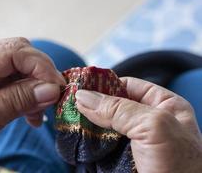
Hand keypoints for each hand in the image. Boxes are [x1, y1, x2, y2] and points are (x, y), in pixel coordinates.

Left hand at [0, 37, 64, 172]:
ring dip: (39, 87)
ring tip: (42, 110)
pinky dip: (32, 97)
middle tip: (54, 96)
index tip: (56, 86)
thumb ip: (16, 101)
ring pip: (22, 70)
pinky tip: (33, 116)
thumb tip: (52, 88)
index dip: (38, 64)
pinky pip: (19, 86)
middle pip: (19, 55)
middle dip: (41, 73)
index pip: (10, 51)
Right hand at [75, 77, 201, 172]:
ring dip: (86, 123)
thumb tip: (84, 96)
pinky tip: (76, 136)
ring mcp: (133, 141)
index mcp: (165, 105)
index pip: (127, 85)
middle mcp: (148, 121)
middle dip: (91, 105)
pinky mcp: (120, 158)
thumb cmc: (180, 168)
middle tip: (69, 104)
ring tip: (68, 119)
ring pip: (102, 125)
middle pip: (111, 105)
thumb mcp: (153, 127)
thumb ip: (118, 108)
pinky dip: (86, 141)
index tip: (81, 87)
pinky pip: (99, 144)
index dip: (104, 84)